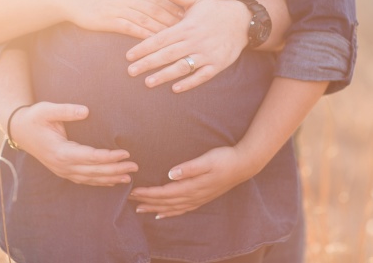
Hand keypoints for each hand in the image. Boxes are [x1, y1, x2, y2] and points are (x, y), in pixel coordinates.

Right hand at [11, 101, 138, 185]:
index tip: (125, 153)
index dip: (109, 157)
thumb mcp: (47, 110)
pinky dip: (99, 182)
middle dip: (115, 170)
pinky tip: (111, 181)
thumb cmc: (35, 118)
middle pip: (94, 171)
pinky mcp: (63, 170)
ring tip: (128, 178)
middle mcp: (62, 165)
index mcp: (61, 151)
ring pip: (90, 179)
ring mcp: (62, 170)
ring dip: (110, 179)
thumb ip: (66, 110)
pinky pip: (84, 180)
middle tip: (134, 167)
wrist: (19, 129)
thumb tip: (86, 110)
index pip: (90, 157)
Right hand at [66, 0, 182, 38]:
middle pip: (155, 10)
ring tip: (176, 38)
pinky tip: (153, 42)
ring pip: (145, 20)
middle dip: (173, 20)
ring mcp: (118, 9)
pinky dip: (142, 35)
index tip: (187, 15)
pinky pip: (130, 28)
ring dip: (161, 29)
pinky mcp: (109, 21)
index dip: (173, 6)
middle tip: (188, 29)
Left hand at [126, 0, 249, 92]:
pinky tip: (175, 88)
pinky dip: (189, 83)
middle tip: (130, 72)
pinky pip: (202, 76)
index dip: (143, 47)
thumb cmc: (214, 9)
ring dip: (165, 75)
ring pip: (182, 67)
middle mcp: (195, 41)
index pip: (160, 38)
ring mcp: (207, 54)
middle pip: (167, 55)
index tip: (128, 55)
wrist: (242, 21)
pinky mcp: (217, 64)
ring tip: (148, 82)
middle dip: (148, 64)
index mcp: (186, 26)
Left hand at [129, 146, 254, 218]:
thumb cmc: (224, 159)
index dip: (148, 193)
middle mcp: (193, 196)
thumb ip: (189, 168)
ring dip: (154, 208)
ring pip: (171, 208)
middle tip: (128, 200)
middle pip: (165, 202)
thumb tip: (171, 174)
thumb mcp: (207, 160)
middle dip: (146, 201)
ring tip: (139, 208)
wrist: (244, 165)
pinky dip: (169, 213)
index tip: (133, 191)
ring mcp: (198, 199)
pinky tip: (161, 214)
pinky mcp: (202, 198)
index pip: (164, 192)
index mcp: (192, 186)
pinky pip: (181, 209)